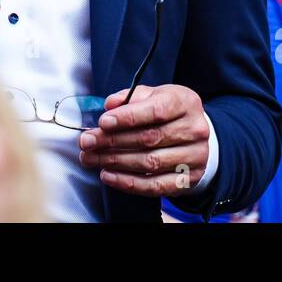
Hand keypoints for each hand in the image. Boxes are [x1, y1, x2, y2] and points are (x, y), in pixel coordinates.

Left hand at [77, 84, 208, 195]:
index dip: (127, 117)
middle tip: (87, 143)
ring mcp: (195, 157)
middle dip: (112, 141)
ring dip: (115, 162)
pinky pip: (155, 186)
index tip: (103, 123)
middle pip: (149, 138)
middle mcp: (194, 130)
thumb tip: (110, 105)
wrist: (193, 134)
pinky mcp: (188, 180)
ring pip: (150, 163)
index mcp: (185, 103)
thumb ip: (130, 97)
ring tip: (92, 158)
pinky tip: (108, 175)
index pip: (156, 111)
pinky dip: (128, 183)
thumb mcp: (153, 95)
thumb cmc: (168, 112)